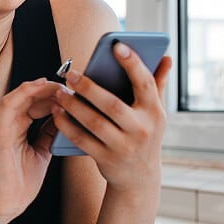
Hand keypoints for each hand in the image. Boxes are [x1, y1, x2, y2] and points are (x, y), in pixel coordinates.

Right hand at [0, 78, 62, 219]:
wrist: (2, 204)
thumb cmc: (18, 184)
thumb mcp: (41, 153)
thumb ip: (48, 134)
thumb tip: (63, 118)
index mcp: (18, 128)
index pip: (37, 103)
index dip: (56, 97)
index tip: (77, 96)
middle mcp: (8, 123)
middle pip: (32, 96)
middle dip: (53, 90)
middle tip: (74, 89)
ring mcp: (1, 125)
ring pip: (22, 95)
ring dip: (43, 88)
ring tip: (62, 86)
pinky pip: (10, 103)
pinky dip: (25, 91)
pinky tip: (42, 85)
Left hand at [52, 44, 172, 189]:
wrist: (139, 177)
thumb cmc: (145, 135)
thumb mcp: (155, 113)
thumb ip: (157, 84)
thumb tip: (166, 57)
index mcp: (155, 112)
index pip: (145, 83)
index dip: (133, 64)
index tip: (118, 45)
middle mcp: (141, 129)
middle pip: (112, 104)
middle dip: (89, 88)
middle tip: (71, 74)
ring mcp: (123, 146)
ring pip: (94, 122)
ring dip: (73, 106)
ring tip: (60, 92)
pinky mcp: (106, 159)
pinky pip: (82, 139)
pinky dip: (67, 125)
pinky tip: (57, 112)